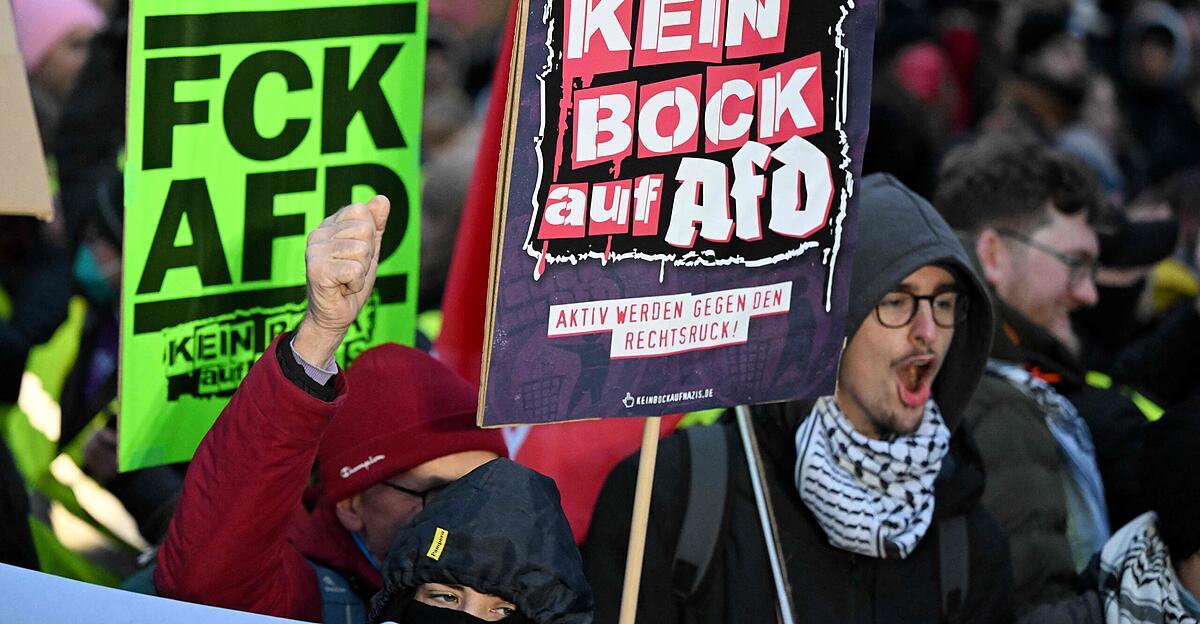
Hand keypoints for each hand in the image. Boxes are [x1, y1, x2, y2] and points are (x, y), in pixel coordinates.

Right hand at [293, 196, 389, 365]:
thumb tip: (382, 198)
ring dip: (361, 272)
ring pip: (362, 250)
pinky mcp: (317, 270)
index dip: (369, 236)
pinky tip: (342, 288)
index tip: (356, 255)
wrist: (334, 315)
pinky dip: (355, 284)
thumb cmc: (350, 282)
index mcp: (329, 225)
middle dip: (367, 257)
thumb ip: (376, 225)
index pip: (361, 211)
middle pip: (364, 231)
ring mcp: (314, 251)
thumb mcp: (369, 251)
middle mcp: (317, 234)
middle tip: (351, 271)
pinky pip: (355, 270)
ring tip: (346, 280)